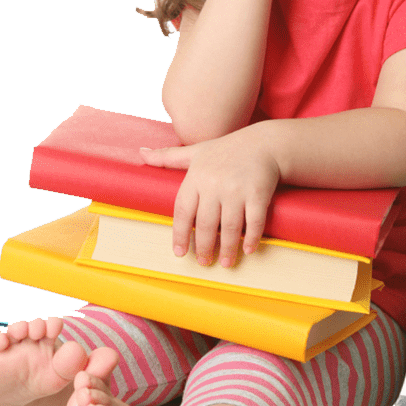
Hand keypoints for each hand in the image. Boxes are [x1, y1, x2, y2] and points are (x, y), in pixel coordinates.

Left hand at [140, 127, 280, 267]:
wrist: (264, 142)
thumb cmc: (227, 149)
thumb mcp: (196, 151)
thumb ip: (168, 156)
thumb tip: (141, 153)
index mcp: (196, 176)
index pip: (183, 211)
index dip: (180, 234)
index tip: (179, 252)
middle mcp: (214, 184)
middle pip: (205, 224)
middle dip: (204, 247)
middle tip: (204, 262)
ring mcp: (237, 189)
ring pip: (229, 227)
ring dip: (228, 249)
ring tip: (226, 263)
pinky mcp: (258, 193)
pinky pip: (253, 221)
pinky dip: (251, 238)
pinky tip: (248, 250)